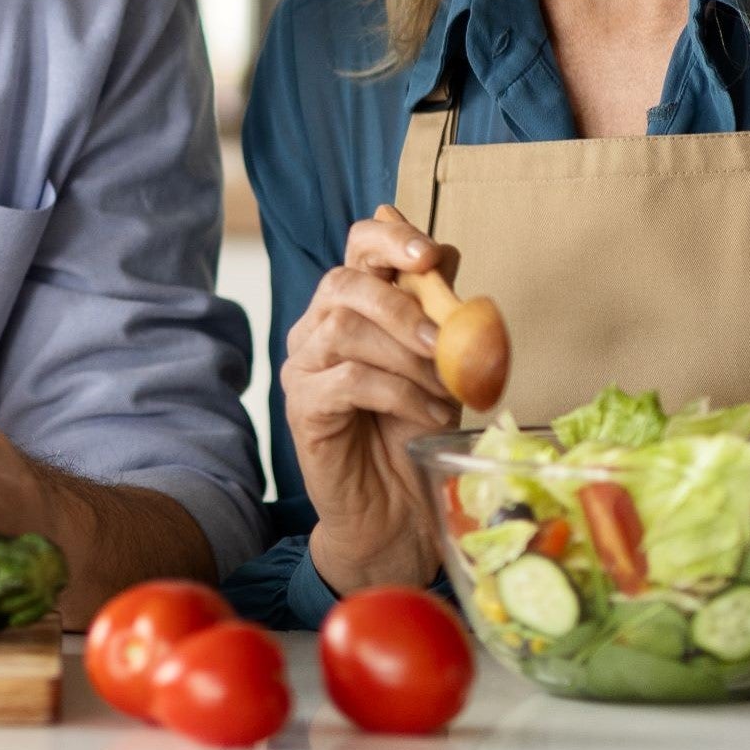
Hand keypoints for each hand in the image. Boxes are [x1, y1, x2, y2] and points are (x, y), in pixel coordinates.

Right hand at [285, 206, 462, 594]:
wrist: (395, 511)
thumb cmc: (415, 431)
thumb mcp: (439, 362)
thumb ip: (437, 309)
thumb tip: (444, 251)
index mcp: (352, 305)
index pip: (358, 246)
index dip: (391, 238)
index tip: (430, 255)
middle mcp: (317, 327)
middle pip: (343, 283)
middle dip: (400, 305)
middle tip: (442, 339)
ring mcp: (304, 367)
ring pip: (344, 330)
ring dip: (407, 359)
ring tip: (446, 392)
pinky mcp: (303, 408)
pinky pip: (348, 382)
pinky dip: (401, 395)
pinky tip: (430, 416)